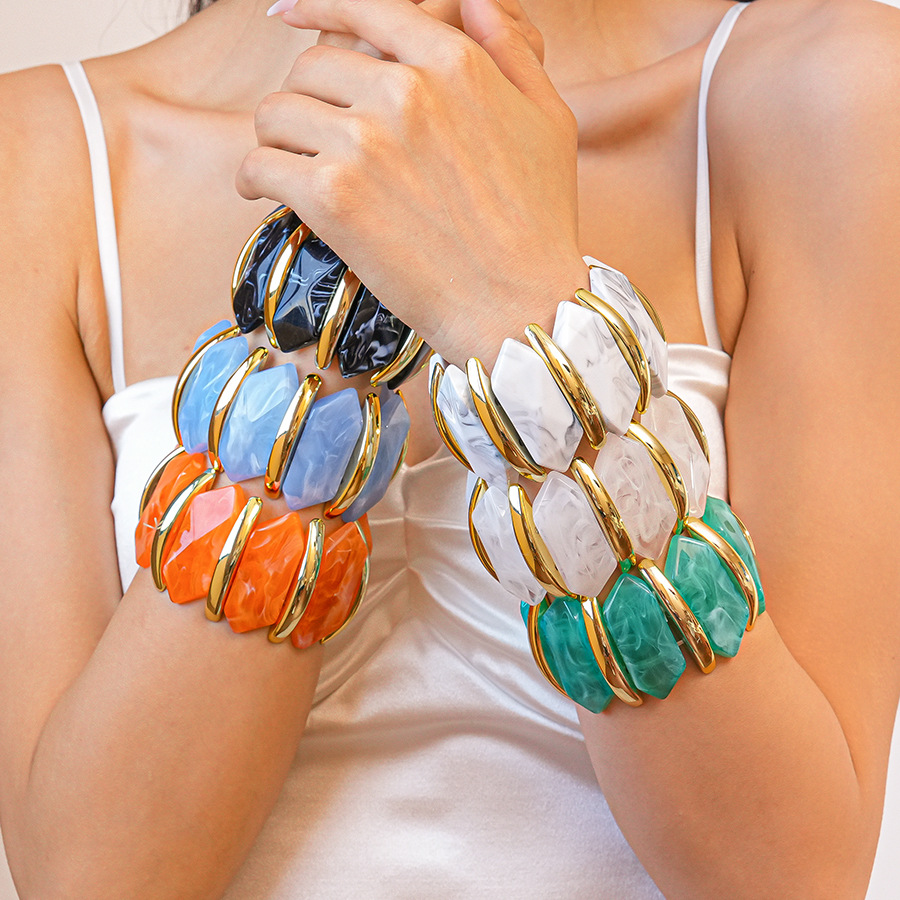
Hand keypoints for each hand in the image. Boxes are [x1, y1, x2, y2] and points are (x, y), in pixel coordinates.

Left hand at [238, 0, 586, 365]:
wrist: (519, 303)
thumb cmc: (540, 222)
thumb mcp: (549, 120)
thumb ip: (511, 50)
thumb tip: (472, 2)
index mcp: (452, 63)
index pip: (365, 8)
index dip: (316, 6)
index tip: (287, 13)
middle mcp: (402, 90)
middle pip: (309, 66)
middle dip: (304, 99)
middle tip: (310, 136)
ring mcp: (363, 143)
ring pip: (275, 113)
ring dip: (275, 139)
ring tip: (287, 165)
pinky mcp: (332, 198)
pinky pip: (258, 165)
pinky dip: (252, 179)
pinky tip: (263, 192)